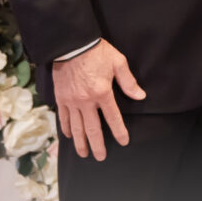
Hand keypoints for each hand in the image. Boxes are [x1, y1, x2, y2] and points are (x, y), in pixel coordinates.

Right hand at [51, 42, 144, 159]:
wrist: (70, 43)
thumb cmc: (96, 51)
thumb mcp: (118, 62)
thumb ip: (129, 82)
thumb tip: (140, 96)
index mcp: (102, 93)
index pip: (113, 118)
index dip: (119, 132)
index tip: (123, 142)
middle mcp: (86, 101)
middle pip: (93, 129)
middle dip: (97, 145)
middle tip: (100, 157)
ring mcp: (71, 101)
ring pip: (76, 127)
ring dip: (80, 142)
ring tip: (83, 154)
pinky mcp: (61, 97)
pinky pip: (63, 117)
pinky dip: (66, 128)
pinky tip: (70, 136)